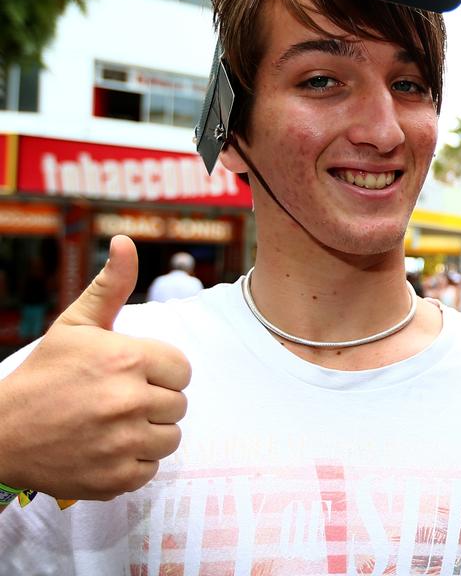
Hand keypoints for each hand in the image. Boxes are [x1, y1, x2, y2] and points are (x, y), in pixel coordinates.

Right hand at [0, 236, 190, 500]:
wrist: (1, 433)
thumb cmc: (44, 375)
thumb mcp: (76, 325)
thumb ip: (110, 285)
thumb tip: (125, 242)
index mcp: (127, 359)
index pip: (182, 370)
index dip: (160, 372)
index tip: (133, 375)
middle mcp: (129, 401)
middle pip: (179, 404)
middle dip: (155, 401)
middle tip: (118, 401)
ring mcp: (123, 443)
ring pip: (170, 437)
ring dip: (149, 433)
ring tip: (114, 424)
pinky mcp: (116, 478)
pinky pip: (152, 469)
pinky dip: (134, 463)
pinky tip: (107, 449)